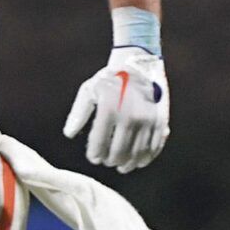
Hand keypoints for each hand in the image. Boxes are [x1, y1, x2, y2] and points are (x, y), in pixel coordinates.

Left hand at [62, 47, 169, 171]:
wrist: (139, 62)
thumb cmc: (110, 78)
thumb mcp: (89, 90)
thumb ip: (78, 113)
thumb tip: (68, 134)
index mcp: (109, 109)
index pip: (99, 143)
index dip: (95, 154)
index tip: (94, 158)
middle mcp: (130, 116)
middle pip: (118, 152)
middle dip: (111, 160)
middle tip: (107, 161)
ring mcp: (147, 119)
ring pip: (137, 153)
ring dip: (128, 164)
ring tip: (122, 167)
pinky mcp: (161, 120)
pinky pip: (155, 146)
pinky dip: (147, 157)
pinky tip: (139, 162)